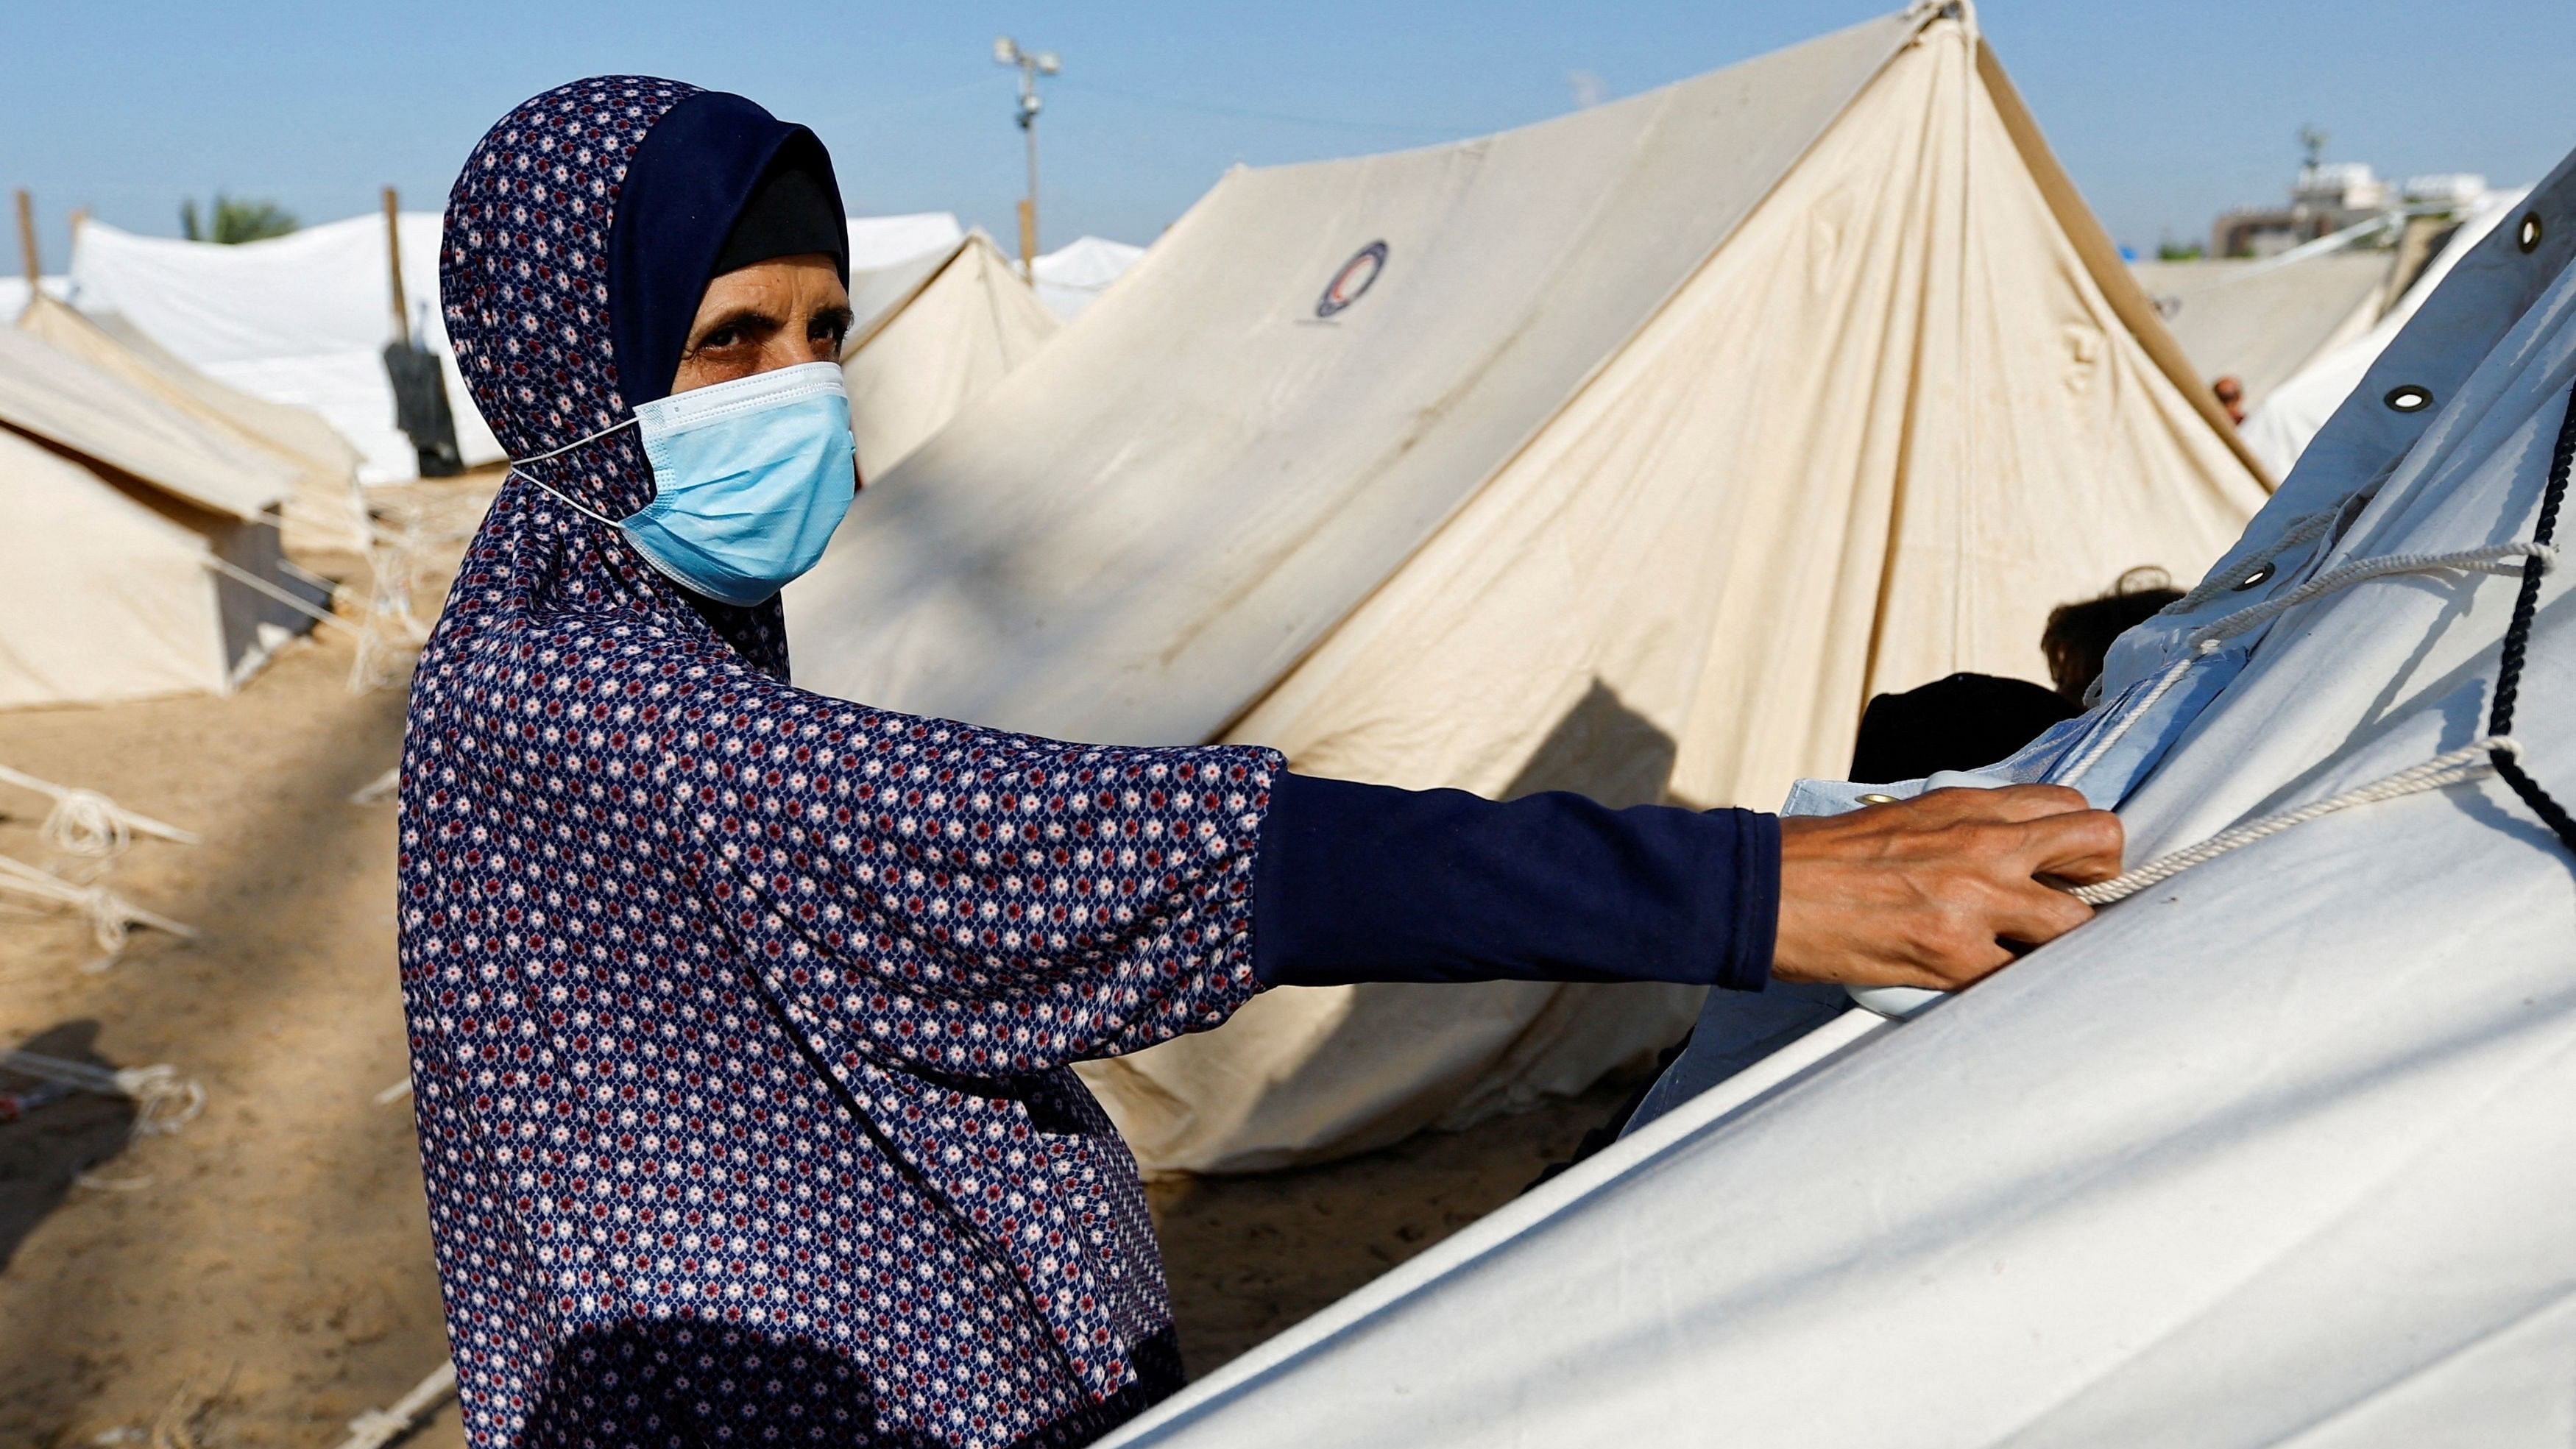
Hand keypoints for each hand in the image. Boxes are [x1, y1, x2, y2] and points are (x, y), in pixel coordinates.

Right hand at [1772, 786, 2121, 991]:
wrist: (1762, 890)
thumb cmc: (1820, 856)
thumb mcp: (1903, 817)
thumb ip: (1964, 828)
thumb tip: (2008, 852)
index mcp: (1968, 806)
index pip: (2073, 806)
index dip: (2081, 844)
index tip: (2067, 870)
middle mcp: (1984, 844)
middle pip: (2101, 847)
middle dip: (2099, 883)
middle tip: (2065, 911)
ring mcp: (1974, 901)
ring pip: (2075, 926)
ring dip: (2059, 946)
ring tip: (2022, 958)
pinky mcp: (1951, 956)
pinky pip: (2017, 979)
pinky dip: (2009, 986)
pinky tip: (1982, 985)